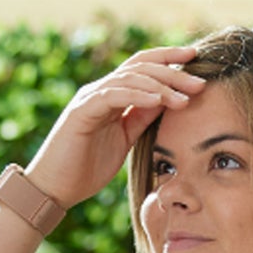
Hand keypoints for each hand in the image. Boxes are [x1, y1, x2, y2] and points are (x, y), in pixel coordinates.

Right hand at [24, 48, 206, 210]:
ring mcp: (90, 98)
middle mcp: (100, 90)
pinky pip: (114, 95)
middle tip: (200, 81)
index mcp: (111, 96)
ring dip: (161, 85)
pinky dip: (138, 95)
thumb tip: (167, 101)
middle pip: (142, 67)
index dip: (170, 61)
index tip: (197, 63)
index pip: (144, 68)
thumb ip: (141, 119)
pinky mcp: (81, 111)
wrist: (52, 191)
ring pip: (131, 77)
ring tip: (185, 96)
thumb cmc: (83, 171)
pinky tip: (158, 100)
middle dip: (174, 71)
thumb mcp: (123, 141)